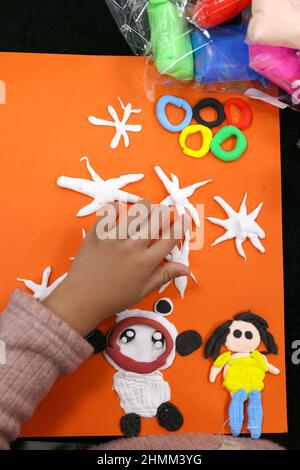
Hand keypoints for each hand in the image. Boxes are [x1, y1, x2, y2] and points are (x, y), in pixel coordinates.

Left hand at [43, 201, 190, 335]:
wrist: (81, 299)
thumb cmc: (112, 298)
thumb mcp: (142, 290)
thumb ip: (164, 275)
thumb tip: (185, 268)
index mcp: (145, 263)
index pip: (170, 238)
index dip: (181, 225)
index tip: (184, 218)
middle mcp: (132, 248)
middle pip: (156, 218)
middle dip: (163, 212)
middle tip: (161, 214)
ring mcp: (113, 239)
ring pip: (136, 211)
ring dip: (144, 207)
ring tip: (144, 210)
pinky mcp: (97, 234)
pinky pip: (109, 211)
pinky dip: (116, 208)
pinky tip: (120, 212)